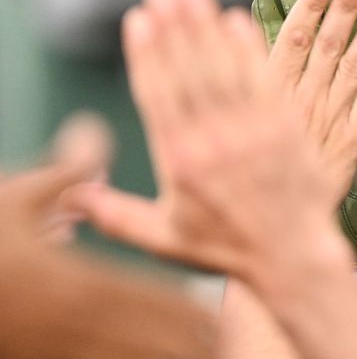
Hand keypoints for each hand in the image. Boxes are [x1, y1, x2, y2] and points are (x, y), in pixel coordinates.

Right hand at [0, 114, 214, 358]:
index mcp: (77, 281)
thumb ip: (64, 175)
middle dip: (187, 352)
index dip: (196, 321)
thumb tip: (93, 129)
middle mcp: (70, 324)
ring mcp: (51, 351)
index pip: (158, 307)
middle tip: (222, 352)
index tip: (224, 326)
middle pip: (150, 348)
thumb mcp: (13, 200)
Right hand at [76, 0, 356, 284]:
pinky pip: (266, 79)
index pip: (158, 95)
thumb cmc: (226, 248)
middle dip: (174, 26)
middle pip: (189, 71)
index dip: (147, 54)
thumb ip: (115, 214)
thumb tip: (73, 195)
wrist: (291, 255)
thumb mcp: (163, 237)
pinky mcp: (286, 127)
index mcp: (180, 162)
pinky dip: (251, 49)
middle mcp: (214, 141)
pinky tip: (239, 20)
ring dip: (208, 26)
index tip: (138, 19)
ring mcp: (252, 132)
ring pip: (225, 68)